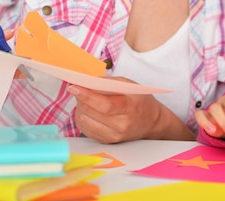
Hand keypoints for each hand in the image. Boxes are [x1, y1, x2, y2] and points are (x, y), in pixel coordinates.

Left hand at [69, 77, 194, 143]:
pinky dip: (82, 117)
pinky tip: (88, 110)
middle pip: (91, 112)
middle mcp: (121, 125)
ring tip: (85, 100)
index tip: (74, 87)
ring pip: (84, 121)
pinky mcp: (106, 141)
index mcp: (129, 108)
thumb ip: (109, 83)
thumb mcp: (130, 86)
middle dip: (80, 98)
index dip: (87, 95)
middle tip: (79, 89)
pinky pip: (85, 129)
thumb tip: (87, 82)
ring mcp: (113, 136)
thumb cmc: (140, 101)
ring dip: (80, 108)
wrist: (151, 122)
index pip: (104, 104)